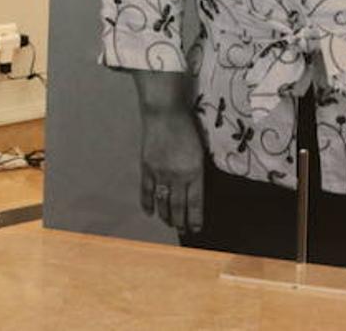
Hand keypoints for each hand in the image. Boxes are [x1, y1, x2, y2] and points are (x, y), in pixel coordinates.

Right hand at [140, 105, 204, 233]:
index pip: (195, 203)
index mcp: (194, 171)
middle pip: (178, 206)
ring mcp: (160, 172)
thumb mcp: (199, 152)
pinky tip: (150, 212)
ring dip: (166, 215)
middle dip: (181, 222)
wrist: (165, 113)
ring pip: (163, 201)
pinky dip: (147, 203)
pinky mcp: (146, 167)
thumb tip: (195, 192)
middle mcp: (177, 175)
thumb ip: (197, 173)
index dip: (195, 218)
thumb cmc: (187, 129)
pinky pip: (146, 190)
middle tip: (183, 231)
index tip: (196, 229)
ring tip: (169, 224)